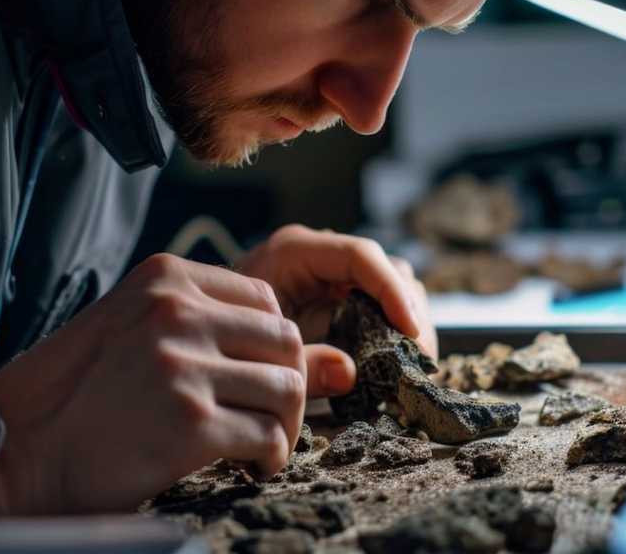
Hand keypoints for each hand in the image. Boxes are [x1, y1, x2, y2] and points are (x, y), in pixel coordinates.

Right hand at [0, 254, 306, 515]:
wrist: (13, 448)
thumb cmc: (79, 392)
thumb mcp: (142, 333)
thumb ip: (222, 332)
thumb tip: (339, 362)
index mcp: (165, 277)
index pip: (266, 299)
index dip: (273, 345)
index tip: (257, 376)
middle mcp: (176, 311)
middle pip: (286, 340)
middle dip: (290, 384)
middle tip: (271, 417)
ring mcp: (182, 365)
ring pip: (287, 387)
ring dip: (284, 424)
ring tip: (261, 444)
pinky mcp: (188, 423)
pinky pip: (268, 436)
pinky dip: (270, 456)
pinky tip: (250, 465)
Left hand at [236, 225, 436, 384]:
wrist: (205, 336)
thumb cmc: (223, 334)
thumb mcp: (257, 346)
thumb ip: (300, 362)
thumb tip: (349, 373)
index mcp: (296, 252)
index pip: (361, 256)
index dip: (391, 291)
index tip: (409, 330)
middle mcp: (322, 256)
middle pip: (388, 269)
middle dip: (409, 312)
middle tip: (419, 358)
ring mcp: (335, 276)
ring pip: (394, 286)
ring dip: (410, 324)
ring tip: (414, 365)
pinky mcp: (342, 299)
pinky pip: (383, 306)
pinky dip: (396, 333)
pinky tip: (400, 364)